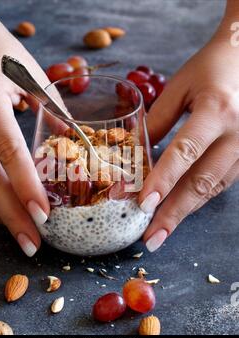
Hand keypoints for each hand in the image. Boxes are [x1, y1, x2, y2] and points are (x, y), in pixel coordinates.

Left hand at [139, 30, 238, 251]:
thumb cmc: (212, 69)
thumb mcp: (180, 86)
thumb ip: (157, 120)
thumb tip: (137, 154)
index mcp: (217, 109)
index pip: (185, 151)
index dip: (163, 179)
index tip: (143, 204)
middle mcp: (238, 133)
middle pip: (202, 181)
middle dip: (174, 213)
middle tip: (151, 238)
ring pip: (213, 188)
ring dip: (185, 212)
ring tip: (161, 232)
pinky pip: (220, 183)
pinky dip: (197, 199)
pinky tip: (179, 210)